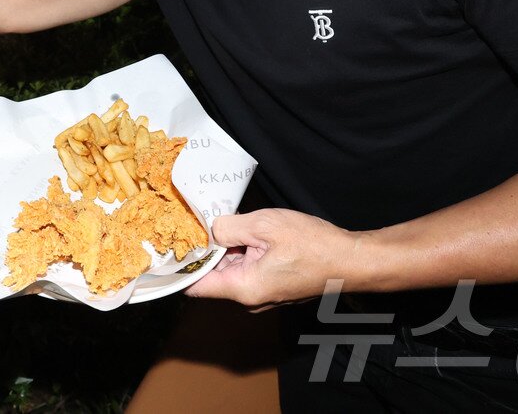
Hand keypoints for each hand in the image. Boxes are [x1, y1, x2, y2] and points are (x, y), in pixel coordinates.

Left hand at [184, 209, 363, 310]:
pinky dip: (242, 250)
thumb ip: (229, 227)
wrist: (352, 260)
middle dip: (205, 249)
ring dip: (226, 247)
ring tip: (223, 220)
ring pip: (231, 269)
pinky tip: (247, 230)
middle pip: (213, 274)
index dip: (179, 267)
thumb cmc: (314, 245)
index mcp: (243, 288)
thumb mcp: (264, 226)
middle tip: (196, 219)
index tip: (165, 248)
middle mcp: (250, 298)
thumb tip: (210, 229)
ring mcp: (263, 293)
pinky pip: (248, 268)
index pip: (195, 286)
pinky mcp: (274, 285)